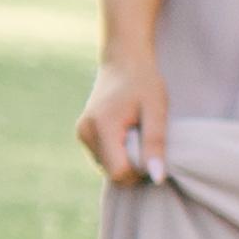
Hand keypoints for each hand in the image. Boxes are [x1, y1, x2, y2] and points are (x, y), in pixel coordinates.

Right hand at [75, 52, 168, 184]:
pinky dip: (119, 156)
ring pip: (108, 169)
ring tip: (137, 135)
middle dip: (134, 167)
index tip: (155, 152)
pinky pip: (104, 159)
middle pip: (113, 173)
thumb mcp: (156, 110)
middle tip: (148, 142)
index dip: (141, 170)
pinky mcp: (83, 134)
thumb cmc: (144, 82)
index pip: (119, 172)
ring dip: (127, 161)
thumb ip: (155, 144)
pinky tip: (128, 136)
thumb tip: (156, 177)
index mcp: (101, 127)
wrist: (123, 61)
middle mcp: (85, 133)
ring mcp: (82, 134)